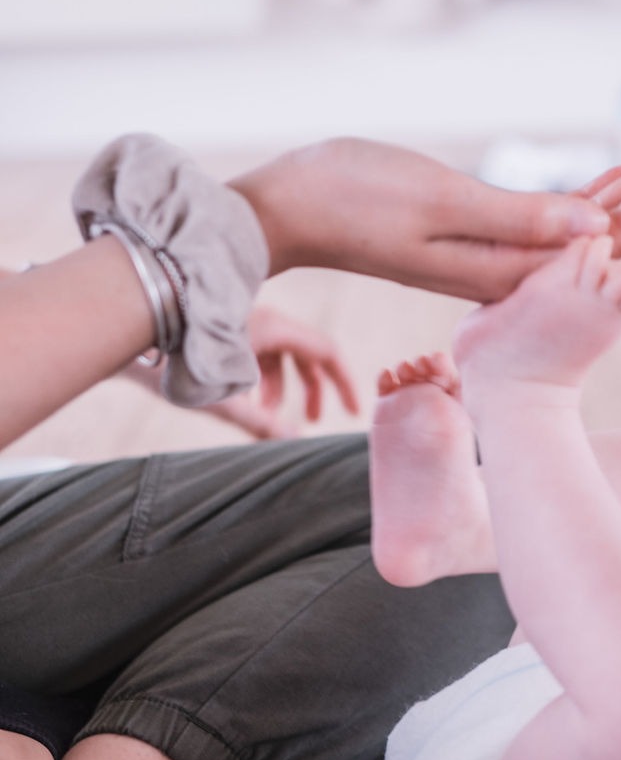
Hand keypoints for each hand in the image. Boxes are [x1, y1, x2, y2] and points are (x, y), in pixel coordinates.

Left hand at [128, 305, 359, 438]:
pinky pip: (260, 349)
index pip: (327, 351)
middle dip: (312, 389)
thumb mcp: (222, 398)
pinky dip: (262, 375)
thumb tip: (295, 441)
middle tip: (311, 420)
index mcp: (275, 327)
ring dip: (283, 385)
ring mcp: (246, 319)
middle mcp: (265, 318)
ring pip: (282, 352)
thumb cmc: (174, 361)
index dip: (344, 382)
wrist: (128, 330)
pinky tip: (245, 400)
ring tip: (267, 416)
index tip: (354, 411)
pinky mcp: (227, 325)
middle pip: (306, 353)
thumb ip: (261, 422)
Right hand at [229, 133, 620, 302]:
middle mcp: (509, 271)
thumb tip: (601, 232)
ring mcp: (493, 257)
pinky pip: (549, 221)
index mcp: (509, 269)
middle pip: (608, 234)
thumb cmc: (349, 197)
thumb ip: (517, 219)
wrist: (284, 213)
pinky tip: (614, 176)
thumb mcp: (436, 202)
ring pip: (583, 225)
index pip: (609, 240)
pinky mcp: (475, 238)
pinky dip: (588, 193)